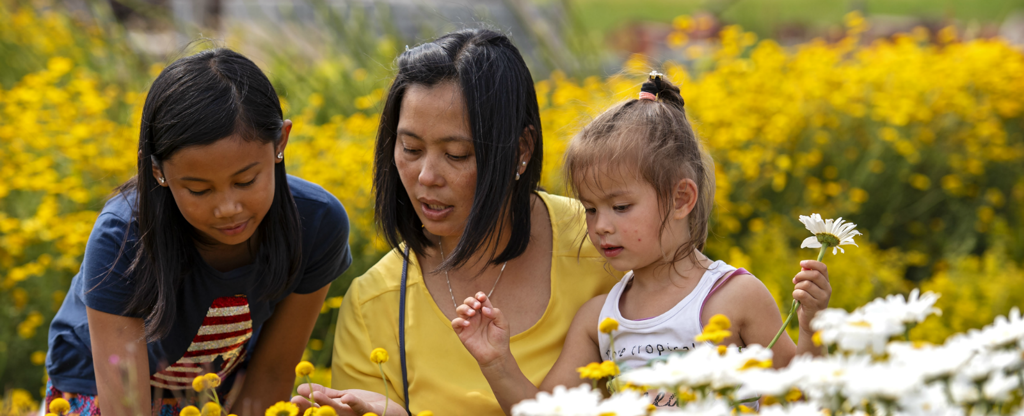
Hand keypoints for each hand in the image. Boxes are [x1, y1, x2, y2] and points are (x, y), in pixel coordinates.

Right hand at [290, 383, 407, 415]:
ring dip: (326, 405)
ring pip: (340, 412)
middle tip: (295, 400)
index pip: (316, 413)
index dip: (302, 409)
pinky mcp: (372, 413)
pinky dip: (354, 403)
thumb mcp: (342, 397)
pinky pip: (362, 409)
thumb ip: (325, 394)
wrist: (392, 412)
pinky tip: (347, 397)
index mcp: (335, 415)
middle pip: (324, 414)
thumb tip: (300, 387)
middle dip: (308, 408)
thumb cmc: (365, 406)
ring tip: (315, 397)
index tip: (290, 400)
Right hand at [451, 292, 510, 366]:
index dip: (479, 296)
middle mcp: (476, 316)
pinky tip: (467, 324)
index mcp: (486, 312)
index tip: (481, 298)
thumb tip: (483, 309)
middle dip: (471, 300)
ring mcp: (468, 324)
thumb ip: (495, 313)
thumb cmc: (500, 339)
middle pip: (468, 302)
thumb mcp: (503, 324)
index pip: (480, 299)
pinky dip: (459, 321)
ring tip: (472, 313)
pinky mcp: (462, 332)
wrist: (495, 355)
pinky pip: (455, 323)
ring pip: (460, 310)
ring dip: (464, 308)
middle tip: (477, 306)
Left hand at [793, 260, 830, 332]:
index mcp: (826, 284)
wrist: (809, 322)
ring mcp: (822, 298)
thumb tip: (803, 266)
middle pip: (814, 274)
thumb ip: (807, 277)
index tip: (801, 263)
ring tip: (797, 292)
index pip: (823, 268)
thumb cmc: (807, 303)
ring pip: (806, 284)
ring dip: (797, 286)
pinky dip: (795, 294)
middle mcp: (827, 290)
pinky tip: (796, 298)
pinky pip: (801, 293)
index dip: (811, 263)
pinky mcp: (814, 305)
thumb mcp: (808, 289)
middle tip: (795, 280)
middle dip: (800, 275)